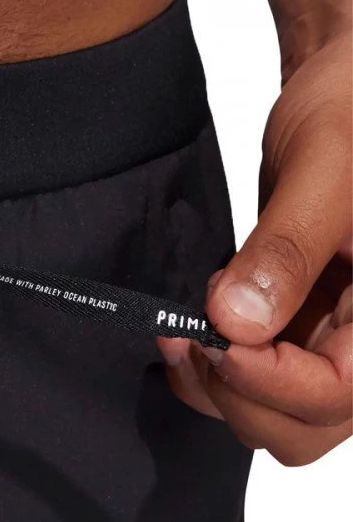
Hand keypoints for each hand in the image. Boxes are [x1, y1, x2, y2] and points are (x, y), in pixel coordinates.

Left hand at [158, 31, 351, 465]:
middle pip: (303, 429)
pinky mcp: (302, 339)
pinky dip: (215, 374)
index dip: (269, 381)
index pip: (341, 394)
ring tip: (185, 330)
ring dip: (218, 389)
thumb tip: (236, 321)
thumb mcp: (327, 164)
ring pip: (274, 419)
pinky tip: (193, 333)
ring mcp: (337, 347)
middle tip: (193, 336)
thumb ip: (287, 247)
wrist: (349, 93)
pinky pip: (255, 389)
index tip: (213, 338)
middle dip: (237, 394)